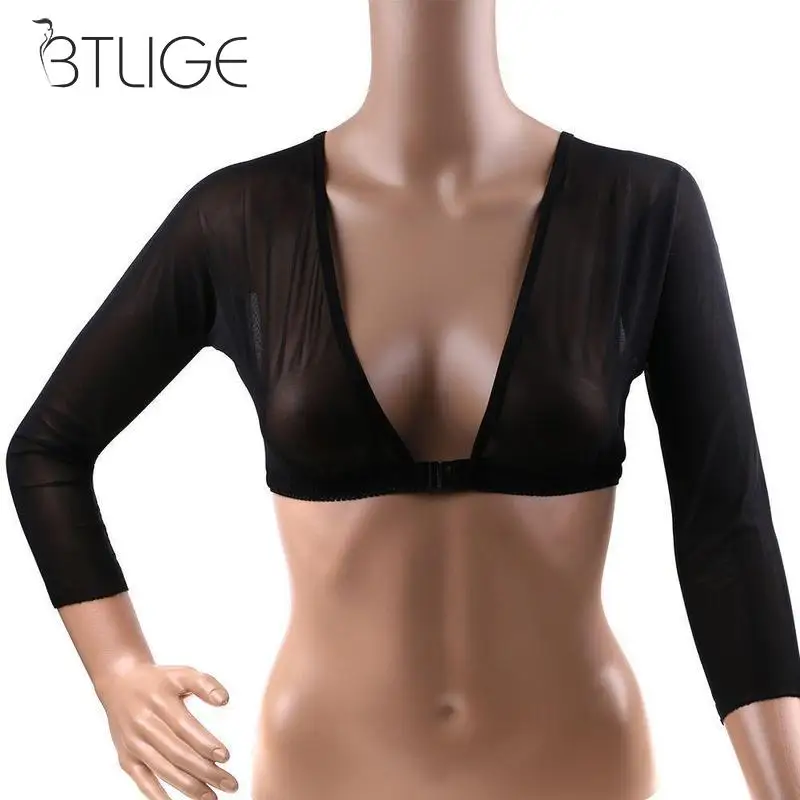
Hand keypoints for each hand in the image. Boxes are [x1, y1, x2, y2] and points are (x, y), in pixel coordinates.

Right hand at [96, 662, 237, 799]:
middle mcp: (145, 724)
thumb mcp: (183, 673)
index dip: (204, 743)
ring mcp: (133, 743)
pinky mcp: (126, 758)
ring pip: (163, 770)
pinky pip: (142, 781)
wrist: (120, 683)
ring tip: (211, 797)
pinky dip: (158, 796)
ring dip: (189, 787)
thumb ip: (205, 683)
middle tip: (229, 784)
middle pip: (177, 753)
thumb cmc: (159, 680)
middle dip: (205, 772)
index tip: (225, 757)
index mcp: (160, 702)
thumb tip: (224, 700)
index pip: (185, 728)